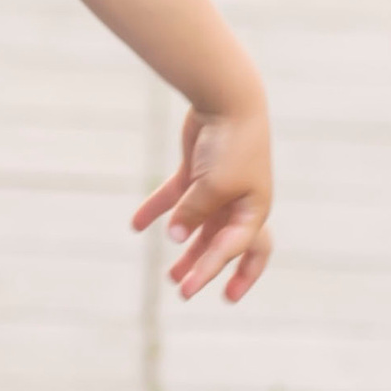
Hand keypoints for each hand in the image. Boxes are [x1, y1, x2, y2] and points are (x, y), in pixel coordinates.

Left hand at [132, 99, 272, 303]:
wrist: (226, 98)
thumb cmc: (231, 145)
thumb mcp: (215, 186)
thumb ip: (194, 214)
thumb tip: (174, 237)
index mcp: (254, 210)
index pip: (239, 251)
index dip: (217, 273)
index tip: (192, 291)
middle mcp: (238, 203)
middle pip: (224, 246)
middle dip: (206, 269)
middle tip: (184, 291)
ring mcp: (217, 188)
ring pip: (199, 227)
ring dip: (184, 248)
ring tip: (167, 275)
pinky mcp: (195, 172)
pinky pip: (174, 199)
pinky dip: (155, 211)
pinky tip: (135, 226)